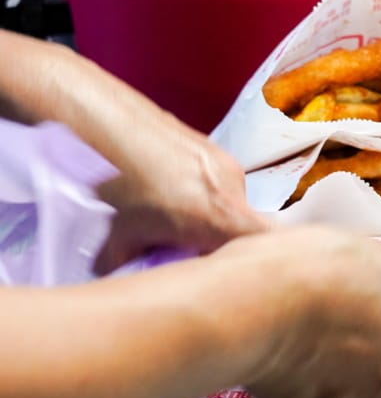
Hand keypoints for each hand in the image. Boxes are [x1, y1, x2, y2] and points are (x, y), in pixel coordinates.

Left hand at [0, 30, 269, 273]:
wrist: (94, 116)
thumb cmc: (107, 176)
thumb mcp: (115, 235)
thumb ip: (133, 266)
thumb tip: (128, 280)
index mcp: (217, 212)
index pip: (268, 245)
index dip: (262, 265)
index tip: (241, 281)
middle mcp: (232, 185)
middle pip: (245, 230)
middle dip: (219, 247)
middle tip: (183, 257)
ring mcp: (224, 161)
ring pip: (229, 207)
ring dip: (206, 221)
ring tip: (164, 222)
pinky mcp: (211, 147)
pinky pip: (217, 185)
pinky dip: (197, 198)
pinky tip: (161, 195)